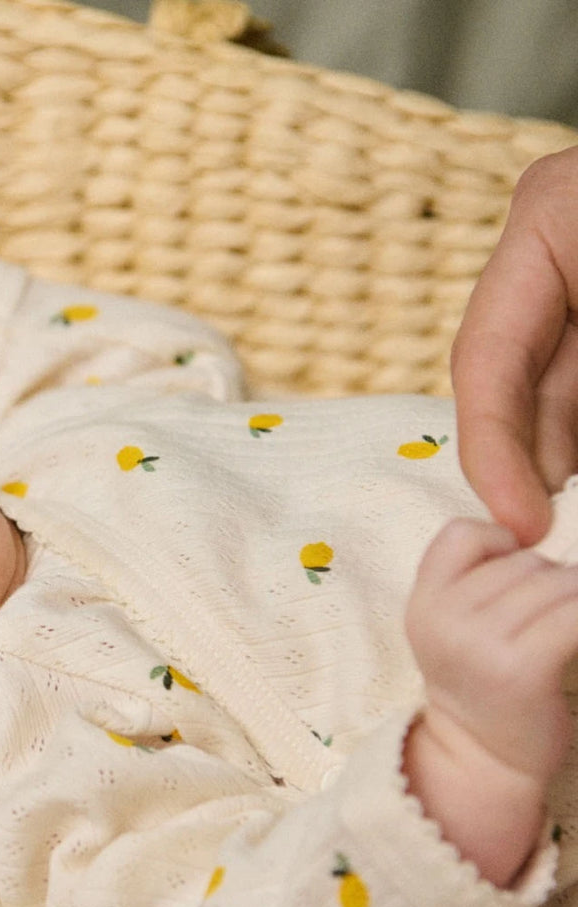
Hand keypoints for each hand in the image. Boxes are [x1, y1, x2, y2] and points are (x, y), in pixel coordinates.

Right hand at [404, 518, 577, 883]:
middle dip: (548, 582)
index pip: (462, 532)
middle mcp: (443, 619)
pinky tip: (577, 637)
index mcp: (422, 604)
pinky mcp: (523, 668)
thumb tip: (537, 535)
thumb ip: (470, 578)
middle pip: (525, 561)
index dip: (499, 543)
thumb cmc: (479, 684)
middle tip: (539, 625)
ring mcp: (481, 644)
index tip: (509, 577)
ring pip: (559, 583)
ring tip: (559, 635)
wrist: (481, 761)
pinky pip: (577, 614)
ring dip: (574, 602)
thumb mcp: (447, 626)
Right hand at [451, 146, 577, 545]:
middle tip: (537, 537)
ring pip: (551, 390)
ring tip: (549, 516)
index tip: (520, 527)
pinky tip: (566, 476)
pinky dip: (571, 434)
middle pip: (514, 384)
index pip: (486, 360)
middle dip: (526, 466)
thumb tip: (547, 471)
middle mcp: (549, 248)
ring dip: (552, 456)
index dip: (494, 455)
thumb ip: (574, 393)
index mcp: (547, 220)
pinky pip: (574, 381)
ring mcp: (571, 274)